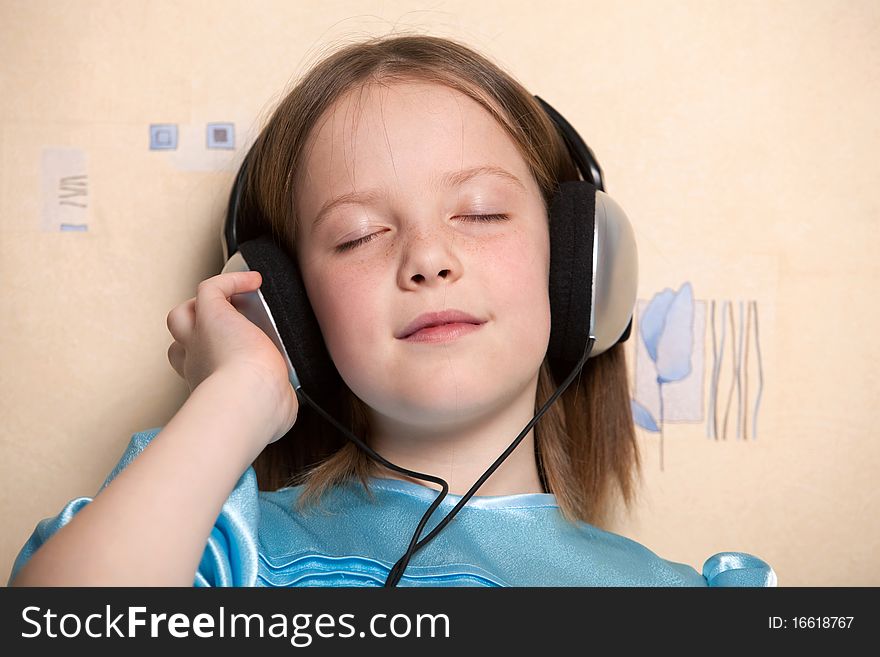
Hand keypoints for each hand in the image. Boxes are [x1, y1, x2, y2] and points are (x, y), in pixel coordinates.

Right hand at [165, 271, 298, 441]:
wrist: (252, 398)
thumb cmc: (260, 410)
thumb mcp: (270, 407)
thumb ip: (275, 399)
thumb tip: (287, 398)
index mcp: (210, 387)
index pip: (198, 373)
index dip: (208, 363)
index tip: (233, 361)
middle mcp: (197, 363)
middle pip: (180, 345)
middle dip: (194, 337)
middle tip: (224, 330)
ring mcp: (199, 338)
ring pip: (181, 317)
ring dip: (198, 308)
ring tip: (229, 302)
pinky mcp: (211, 314)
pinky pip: (210, 288)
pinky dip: (229, 280)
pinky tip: (252, 280)